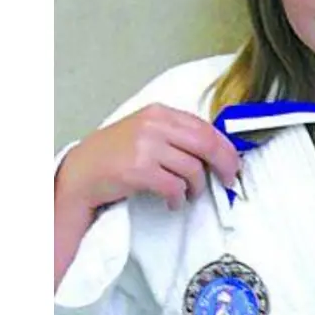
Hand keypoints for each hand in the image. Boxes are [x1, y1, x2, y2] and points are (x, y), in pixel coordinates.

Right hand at [56, 104, 240, 213]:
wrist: (81, 172)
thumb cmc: (115, 154)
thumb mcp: (146, 132)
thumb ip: (176, 134)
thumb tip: (215, 148)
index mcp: (159, 112)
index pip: (205, 127)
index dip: (225, 148)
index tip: (233, 163)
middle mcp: (154, 125)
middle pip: (206, 144)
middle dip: (224, 165)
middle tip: (227, 180)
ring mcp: (146, 146)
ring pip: (192, 169)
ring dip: (196, 187)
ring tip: (188, 194)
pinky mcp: (139, 170)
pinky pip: (174, 186)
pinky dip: (179, 198)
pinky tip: (173, 202)